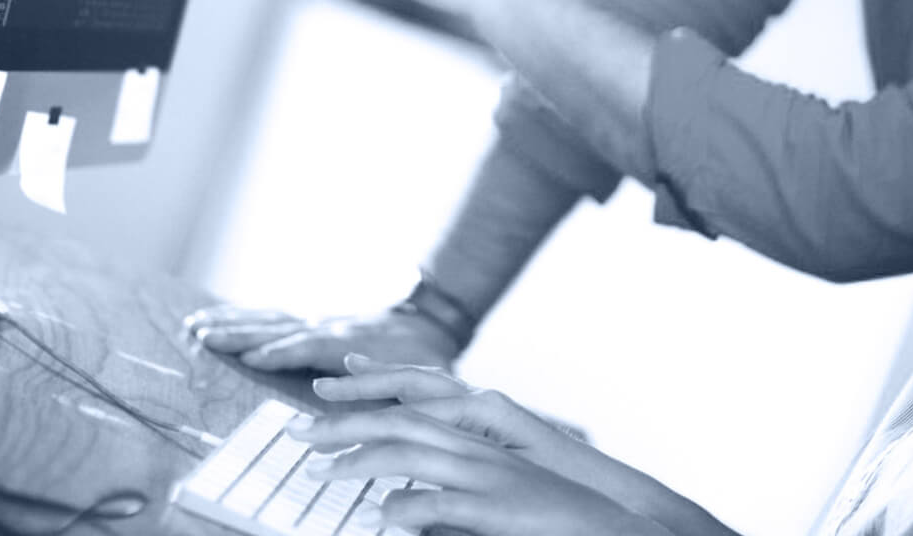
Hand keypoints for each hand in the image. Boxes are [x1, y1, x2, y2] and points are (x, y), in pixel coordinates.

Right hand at [182, 305, 461, 373]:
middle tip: (200, 333)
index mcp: (350, 342)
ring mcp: (318, 322)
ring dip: (232, 322)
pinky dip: (244, 318)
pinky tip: (218, 319)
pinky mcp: (313, 322)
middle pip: (277, 329)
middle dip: (239, 333)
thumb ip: (386, 379)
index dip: (281, 352)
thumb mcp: (417, 371)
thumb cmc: (424, 353)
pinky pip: (274, 318)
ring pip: (269, 320)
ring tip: (195, 324)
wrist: (430, 317)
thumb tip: (349, 382)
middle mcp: (328, 327)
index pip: (308, 346)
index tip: (250, 357)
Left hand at [289, 405, 672, 535]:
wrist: (612, 523)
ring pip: (408, 453)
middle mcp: (481, 440)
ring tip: (321, 469)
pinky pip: (434, 503)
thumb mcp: (498, 486)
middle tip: (300, 433)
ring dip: (358, 459)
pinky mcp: (493, 506)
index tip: (327, 388)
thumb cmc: (553, 511)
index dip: (369, 391)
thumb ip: (455, 483)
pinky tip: (377, 518)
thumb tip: (407, 494)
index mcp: (483, 430)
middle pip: (398, 422)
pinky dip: (400, 509)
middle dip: (344, 424)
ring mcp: (487, 471)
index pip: (414, 400)